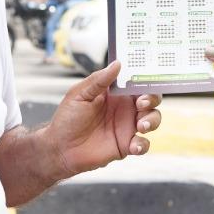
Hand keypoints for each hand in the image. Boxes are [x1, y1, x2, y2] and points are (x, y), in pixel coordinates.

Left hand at [47, 62, 162, 175]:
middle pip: (151, 99)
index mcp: (115, 93)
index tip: (145, 79)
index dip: (145, 79)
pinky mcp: (126, 145)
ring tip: (140, 125)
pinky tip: (133, 146)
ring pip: (153, 119)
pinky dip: (143, 144)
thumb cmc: (67, 119)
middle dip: (152, 98)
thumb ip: (99, 80)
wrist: (61, 149)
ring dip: (152, 120)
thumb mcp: (79, 94)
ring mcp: (127, 126)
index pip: (136, 81)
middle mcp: (125, 108)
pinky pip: (144, 144)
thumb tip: (117, 64)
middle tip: (142, 103)